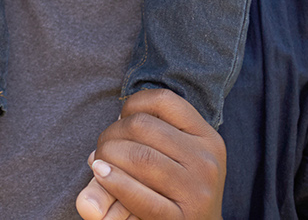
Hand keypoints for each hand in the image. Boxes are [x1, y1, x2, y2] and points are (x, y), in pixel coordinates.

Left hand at [75, 89, 225, 219]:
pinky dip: (112, 182)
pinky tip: (102, 175)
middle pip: (142, 125)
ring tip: (100, 165)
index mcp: (207, 138)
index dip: (132, 104)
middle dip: (111, 133)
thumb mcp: (172, 157)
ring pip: (138, 156)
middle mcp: (206, 161)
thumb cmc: (174, 189)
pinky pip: (138, 194)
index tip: (122, 120)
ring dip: (107, 156)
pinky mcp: (181, 218)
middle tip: (103, 149)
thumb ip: (140, 139)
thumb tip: (101, 144)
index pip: (164, 100)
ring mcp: (197, 190)